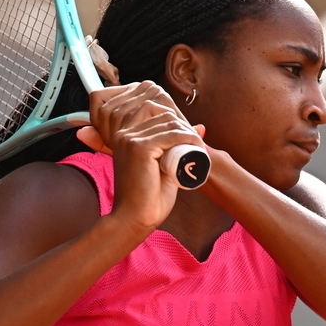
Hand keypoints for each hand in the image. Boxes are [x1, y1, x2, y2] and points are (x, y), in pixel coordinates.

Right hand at [77, 82, 205, 230]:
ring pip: (167, 120)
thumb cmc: (148, 197)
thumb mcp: (164, 165)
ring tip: (196, 148)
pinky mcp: (139, 148)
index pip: (150, 106)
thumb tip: (202, 126)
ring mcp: (129, 139)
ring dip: (187, 131)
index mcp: (124, 135)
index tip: (187, 136)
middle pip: (158, 108)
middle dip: (180, 122)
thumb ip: (177, 146)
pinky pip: (171, 134)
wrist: (134, 219)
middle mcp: (123, 133)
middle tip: (193, 142)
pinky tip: (196, 148)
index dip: (173, 117)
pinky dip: (188, 139)